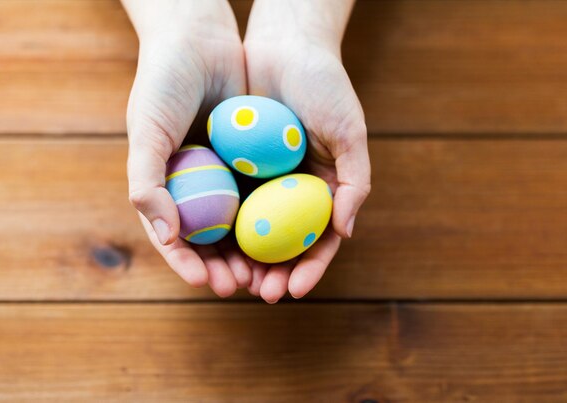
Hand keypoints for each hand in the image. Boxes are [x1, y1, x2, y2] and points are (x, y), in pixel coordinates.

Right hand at [122, 0, 250, 296]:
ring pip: (243, 226)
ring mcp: (228, 176)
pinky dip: (275, 220)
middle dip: (227, 268)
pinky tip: (289, 238)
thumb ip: (147, 183)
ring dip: (254, 254)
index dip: (187, 264)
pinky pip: (266, 196)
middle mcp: (198, 187)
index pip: (175, 238)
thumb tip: (166, 234)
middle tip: (244, 287)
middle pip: (212, 240)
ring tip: (267, 275)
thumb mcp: (147, 131)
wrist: (199, 41)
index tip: (204, 281)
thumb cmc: (162, 84)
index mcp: (166, 188)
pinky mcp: (255, 162)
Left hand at [243, 0, 370, 302]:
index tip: (295, 289)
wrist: (285, 46)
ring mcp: (263, 180)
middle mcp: (292, 190)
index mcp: (324, 188)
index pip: (319, 240)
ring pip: (253, 230)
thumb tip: (346, 232)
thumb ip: (354, 181)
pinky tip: (211, 245)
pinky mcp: (235, 166)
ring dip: (245, 259)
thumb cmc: (325, 86)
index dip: (310, 268)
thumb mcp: (349, 132)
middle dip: (274, 272)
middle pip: (284, 244)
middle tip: (260, 293)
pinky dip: (222, 226)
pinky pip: (227, 201)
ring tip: (234, 279)